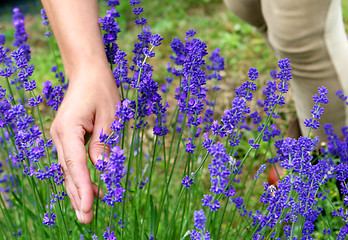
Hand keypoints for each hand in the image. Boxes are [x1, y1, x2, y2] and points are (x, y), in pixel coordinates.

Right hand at [50, 67, 119, 223]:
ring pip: (69, 169)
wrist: (88, 73)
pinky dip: (80, 177)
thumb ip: (104, 144)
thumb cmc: (102, 90)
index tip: (90, 206)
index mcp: (68, 128)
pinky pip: (72, 162)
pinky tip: (89, 190)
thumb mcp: (110, 116)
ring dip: (78, 190)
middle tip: (87, 219)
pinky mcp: (67, 138)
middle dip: (78, 196)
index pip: (76, 164)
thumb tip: (101, 169)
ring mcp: (61, 137)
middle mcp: (60, 135)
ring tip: (87, 212)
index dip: (83, 186)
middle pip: (68, 171)